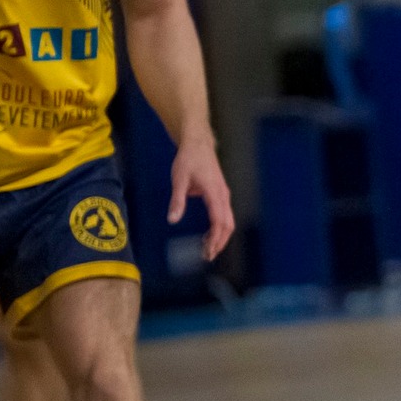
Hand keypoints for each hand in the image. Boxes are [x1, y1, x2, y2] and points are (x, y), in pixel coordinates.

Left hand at [169, 136, 234, 260]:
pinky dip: (220, 228)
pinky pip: (224, 215)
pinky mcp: (221, 194)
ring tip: (208, 249)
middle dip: (220, 242)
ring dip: (220, 236)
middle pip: (228, 224)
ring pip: (228, 220)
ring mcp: (224, 195)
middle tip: (208, 256)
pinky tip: (209, 234)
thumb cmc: (188, 160)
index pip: (219, 221)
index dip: (215, 238)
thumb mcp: (179, 180)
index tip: (208, 252)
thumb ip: (177, 201)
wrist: (198, 144)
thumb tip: (172, 220)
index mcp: (214, 193)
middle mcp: (223, 196)